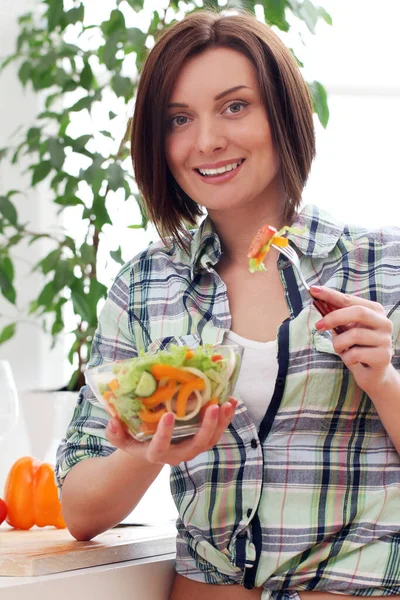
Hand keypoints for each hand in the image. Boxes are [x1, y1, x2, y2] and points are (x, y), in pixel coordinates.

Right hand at [105, 398, 237, 466]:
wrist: (151, 453)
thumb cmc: (136, 442)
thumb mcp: (123, 439)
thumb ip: (116, 433)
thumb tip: (112, 421)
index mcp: (156, 453)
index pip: (160, 447)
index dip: (165, 433)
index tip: (168, 415)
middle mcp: (178, 454)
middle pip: (196, 445)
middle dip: (207, 426)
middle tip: (213, 406)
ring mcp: (192, 449)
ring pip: (211, 439)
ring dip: (221, 422)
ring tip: (228, 403)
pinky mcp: (201, 442)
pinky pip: (216, 433)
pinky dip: (225, 419)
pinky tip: (231, 402)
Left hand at [310, 286, 393, 394]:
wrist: (372, 374)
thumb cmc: (356, 348)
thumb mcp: (345, 329)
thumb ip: (336, 316)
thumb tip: (318, 300)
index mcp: (374, 311)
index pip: (350, 299)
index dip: (331, 295)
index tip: (313, 290)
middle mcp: (383, 322)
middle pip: (358, 312)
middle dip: (334, 317)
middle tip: (318, 326)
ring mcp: (385, 339)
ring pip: (354, 335)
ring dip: (339, 343)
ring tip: (340, 349)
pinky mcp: (383, 356)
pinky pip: (355, 354)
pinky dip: (346, 358)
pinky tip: (351, 360)